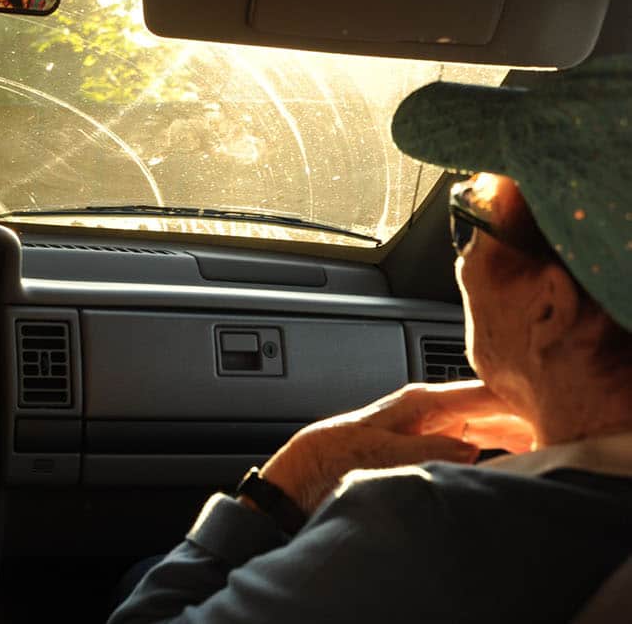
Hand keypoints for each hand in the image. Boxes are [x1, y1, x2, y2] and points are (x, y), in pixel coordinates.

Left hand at [258, 381, 536, 514]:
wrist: (307, 469)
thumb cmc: (335, 455)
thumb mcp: (384, 453)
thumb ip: (431, 449)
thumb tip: (473, 449)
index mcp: (421, 401)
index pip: (483, 392)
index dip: (518, 397)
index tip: (547, 406)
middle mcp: (429, 407)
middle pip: (489, 404)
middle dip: (520, 413)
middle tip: (553, 429)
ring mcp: (429, 423)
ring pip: (483, 419)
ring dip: (510, 429)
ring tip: (539, 442)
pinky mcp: (426, 440)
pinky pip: (471, 436)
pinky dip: (494, 442)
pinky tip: (509, 454)